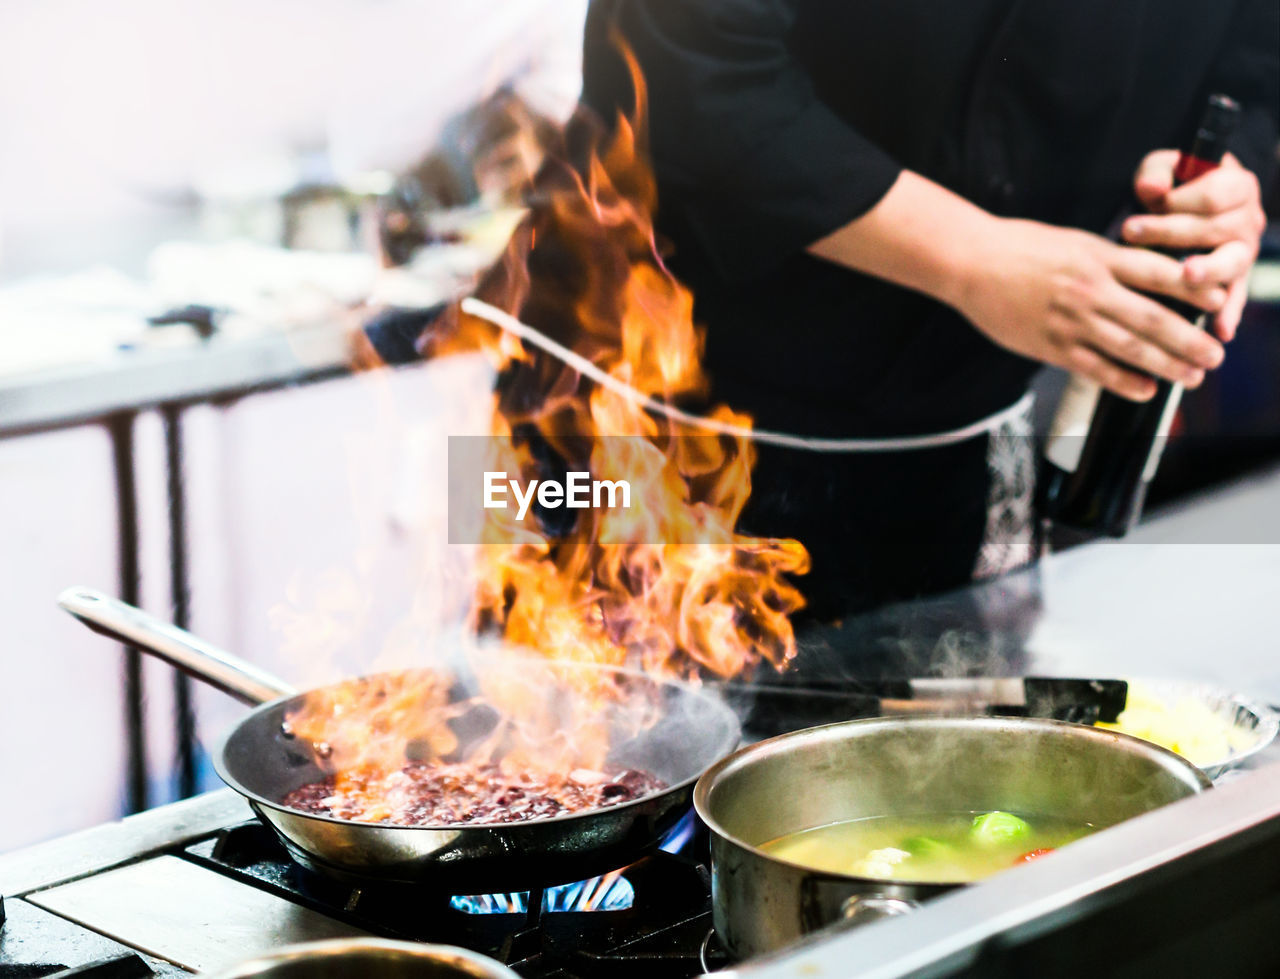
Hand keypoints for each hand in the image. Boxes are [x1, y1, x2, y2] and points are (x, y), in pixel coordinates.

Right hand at [952, 218, 1225, 401]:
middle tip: (1215, 355)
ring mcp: (1070, 321)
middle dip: (1190, 340)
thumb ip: (1112, 260)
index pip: (1160, 274)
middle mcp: (1090, 291)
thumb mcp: (1075, 242)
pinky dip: (1123, 381)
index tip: (1221, 301)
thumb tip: (1151, 277)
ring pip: (1129, 348)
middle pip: (1153, 319)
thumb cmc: (1021, 248)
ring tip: (1191, 376)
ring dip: (1166, 365)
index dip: (1195, 289)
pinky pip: (1094, 368)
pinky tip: (1145, 389)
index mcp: (1099, 258)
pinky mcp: (1050, 346)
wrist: (972, 263)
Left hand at [1123, 151, 1264, 340]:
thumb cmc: (1169, 187)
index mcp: (1237, 185)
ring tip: (1187, 275)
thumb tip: (1151, 188)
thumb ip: (1157, 172)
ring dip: (1208, 271)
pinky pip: (1236, 298)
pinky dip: (1229, 315)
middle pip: (1218, 229)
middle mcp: (1248, 220)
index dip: (1181, 199)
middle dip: (1173, 232)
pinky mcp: (1235, 280)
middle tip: (1132, 233)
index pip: (1214, 194)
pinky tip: (1220, 332)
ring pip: (1232, 263)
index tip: (1149, 201)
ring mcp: (1244, 252)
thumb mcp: (1161, 170)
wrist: (1175, 212)